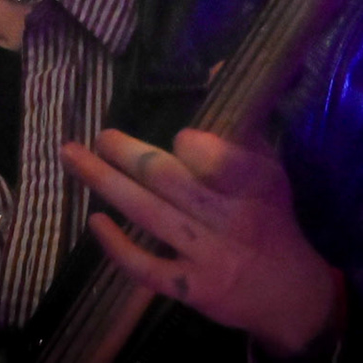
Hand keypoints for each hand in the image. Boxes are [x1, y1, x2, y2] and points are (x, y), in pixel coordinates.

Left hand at [61, 128, 342, 358]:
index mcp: (256, 184)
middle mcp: (231, 219)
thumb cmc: (272, 218)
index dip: (193, 146)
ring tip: (74, 157)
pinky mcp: (190, 289)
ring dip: (106, 183)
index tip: (179, 136)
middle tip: (101, 136)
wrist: (288, 292)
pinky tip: (94, 220)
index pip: (219, 159)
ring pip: (148, 215)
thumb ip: (240, 126)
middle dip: (127, 154)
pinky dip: (116, 245)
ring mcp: (208, 256)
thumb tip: (210, 70)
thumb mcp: (269, 169)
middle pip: (169, 180)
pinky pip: (145, 267)